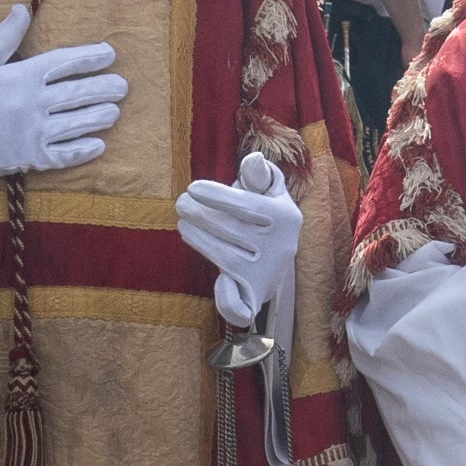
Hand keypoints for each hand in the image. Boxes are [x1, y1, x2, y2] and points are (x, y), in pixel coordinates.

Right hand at [0, 3, 127, 185]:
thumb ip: (2, 38)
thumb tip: (23, 10)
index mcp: (17, 77)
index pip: (64, 63)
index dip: (89, 57)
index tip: (108, 53)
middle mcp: (29, 106)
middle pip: (77, 94)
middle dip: (103, 87)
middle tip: (122, 85)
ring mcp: (29, 136)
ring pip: (76, 124)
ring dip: (99, 117)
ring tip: (115, 111)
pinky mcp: (24, 161)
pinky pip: (62, 156)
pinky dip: (81, 151)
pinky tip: (97, 145)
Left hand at [175, 151, 302, 326]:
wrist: (277, 264)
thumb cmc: (265, 217)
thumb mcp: (269, 193)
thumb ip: (260, 175)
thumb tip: (253, 161)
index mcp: (284, 217)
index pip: (246, 205)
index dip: (217, 196)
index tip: (192, 188)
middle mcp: (280, 246)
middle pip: (232, 231)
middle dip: (201, 216)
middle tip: (181, 205)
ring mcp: (267, 273)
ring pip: (226, 258)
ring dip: (200, 240)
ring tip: (184, 224)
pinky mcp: (255, 296)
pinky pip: (240, 304)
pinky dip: (228, 299)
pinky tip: (217, 281)